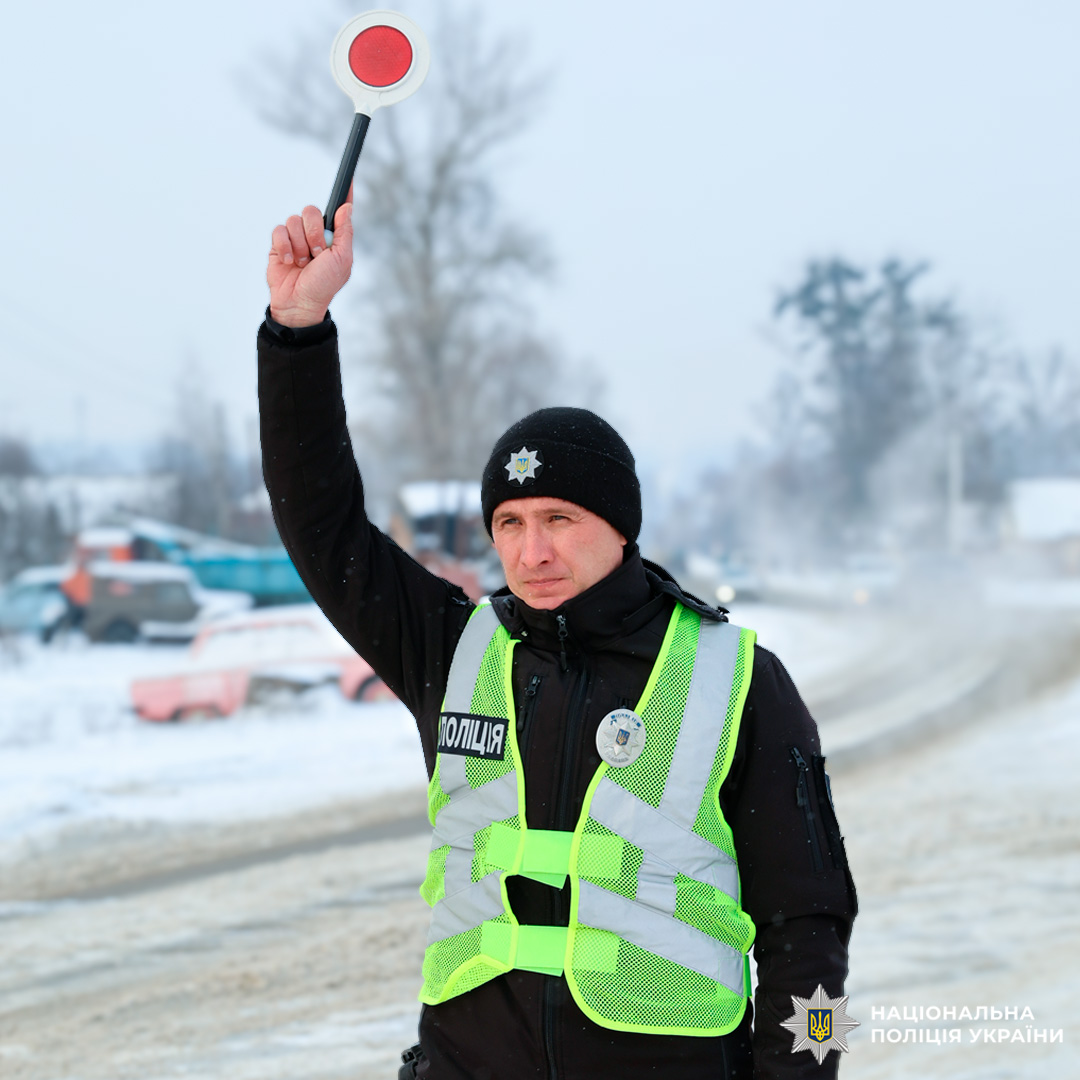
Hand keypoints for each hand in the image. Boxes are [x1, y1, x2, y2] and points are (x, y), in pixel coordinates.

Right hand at [267, 190, 353, 327]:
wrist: (299, 303)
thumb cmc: (323, 285)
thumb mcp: (341, 260)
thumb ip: (344, 232)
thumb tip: (347, 207)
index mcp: (334, 237)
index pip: (339, 211)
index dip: (344, 194)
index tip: (350, 178)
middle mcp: (315, 234)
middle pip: (311, 211)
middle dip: (314, 234)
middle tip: (317, 254)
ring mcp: (296, 238)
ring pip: (293, 220)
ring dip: (299, 245)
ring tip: (302, 263)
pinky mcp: (279, 243)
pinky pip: (279, 230)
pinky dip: (284, 247)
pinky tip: (288, 262)